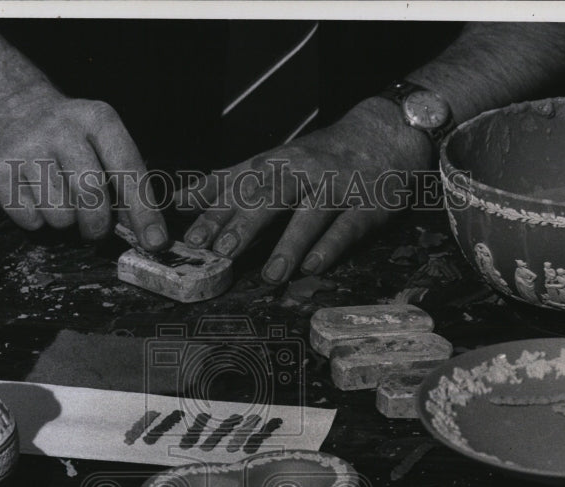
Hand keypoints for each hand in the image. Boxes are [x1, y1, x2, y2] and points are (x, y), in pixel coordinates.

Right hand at [0, 85, 167, 249]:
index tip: (156, 242)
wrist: (11, 106)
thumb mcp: (102, 140)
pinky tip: (35, 195)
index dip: (144, 211)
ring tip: (60, 201)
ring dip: (66, 222)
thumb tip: (149, 234)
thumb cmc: (70, 137)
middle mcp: (61, 129)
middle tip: (95, 228)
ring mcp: (26, 148)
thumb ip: (126, 181)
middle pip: (91, 197)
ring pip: (60, 216)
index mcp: (98, 119)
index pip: (128, 170)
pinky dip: (38, 220)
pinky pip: (31, 221)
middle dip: (98, 225)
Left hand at [179, 98, 432, 283]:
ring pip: (310, 214)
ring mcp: (336, 189)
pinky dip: (330, 247)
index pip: (240, 188)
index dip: (215, 213)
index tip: (192, 238)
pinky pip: (348, 228)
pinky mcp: (367, 205)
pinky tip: (313, 267)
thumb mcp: (270, 163)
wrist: (384, 134)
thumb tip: (179, 198)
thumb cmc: (318, 156)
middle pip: (271, 196)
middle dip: (246, 223)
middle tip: (224, 251)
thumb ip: (226, 182)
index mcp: (275, 165)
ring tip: (270, 275)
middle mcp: (303, 174)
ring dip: (289, 244)